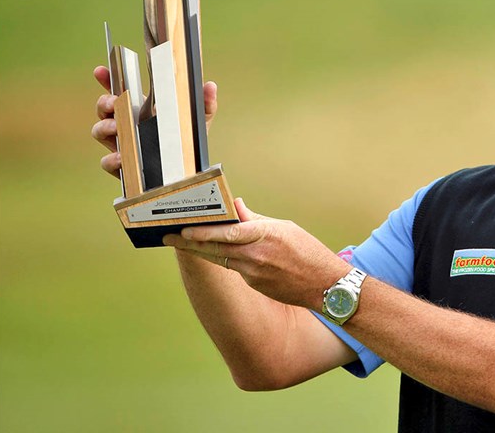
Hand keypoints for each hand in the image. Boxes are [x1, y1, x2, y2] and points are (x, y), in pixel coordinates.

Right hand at [91, 66, 218, 177]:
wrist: (190, 172)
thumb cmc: (188, 141)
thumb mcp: (198, 120)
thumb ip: (205, 104)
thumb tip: (210, 86)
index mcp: (140, 109)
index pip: (118, 91)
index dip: (107, 80)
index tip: (101, 71)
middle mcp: (126, 125)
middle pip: (104, 109)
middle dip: (104, 102)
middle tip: (113, 102)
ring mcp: (122, 144)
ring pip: (99, 132)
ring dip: (104, 127)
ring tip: (117, 127)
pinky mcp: (123, 167)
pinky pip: (107, 162)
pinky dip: (111, 158)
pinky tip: (121, 156)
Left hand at [163, 199, 350, 309]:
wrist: (326, 286)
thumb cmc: (309, 253)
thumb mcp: (285, 228)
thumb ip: (256, 220)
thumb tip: (236, 207)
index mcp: (264, 237)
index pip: (227, 233)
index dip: (202, 232)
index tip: (183, 228)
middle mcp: (255, 257)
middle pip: (214, 249)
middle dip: (189, 243)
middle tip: (168, 236)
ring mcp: (253, 274)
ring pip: (220, 259)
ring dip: (202, 251)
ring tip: (184, 242)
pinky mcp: (254, 285)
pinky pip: (235, 268)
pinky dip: (226, 259)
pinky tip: (217, 253)